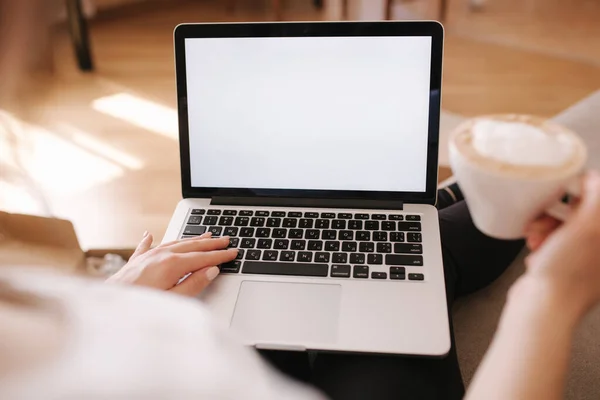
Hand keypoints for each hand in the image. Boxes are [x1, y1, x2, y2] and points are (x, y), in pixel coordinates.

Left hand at [107, 231, 237, 295]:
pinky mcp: (135, 261)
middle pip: (192, 246)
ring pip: (175, 243)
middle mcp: (161, 255)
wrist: (109, 307)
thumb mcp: (174, 300)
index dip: (220, 255)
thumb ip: (194, 284)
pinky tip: (149, 235)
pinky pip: (147, 246)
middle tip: (226, 239)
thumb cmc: (141, 307)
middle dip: (211, 243)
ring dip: (191, 239)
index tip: (233, 253)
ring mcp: (147, 256)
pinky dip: (152, 240)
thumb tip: (211, 271)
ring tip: (205, 235)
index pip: (204, 257)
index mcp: (173, 264)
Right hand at [523, 171, 599, 314]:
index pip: (599, 202)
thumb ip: (595, 198)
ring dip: (547, 226)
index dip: (584, 194)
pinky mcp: (565, 267)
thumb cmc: (565, 276)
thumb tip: (594, 180)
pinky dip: (542, 240)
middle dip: (560, 212)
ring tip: (538, 235)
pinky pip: (554, 242)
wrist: (541, 307)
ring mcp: (585, 260)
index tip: (568, 193)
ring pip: (566, 226)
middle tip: (550, 217)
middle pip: (583, 213)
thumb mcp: (586, 227)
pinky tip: (536, 246)